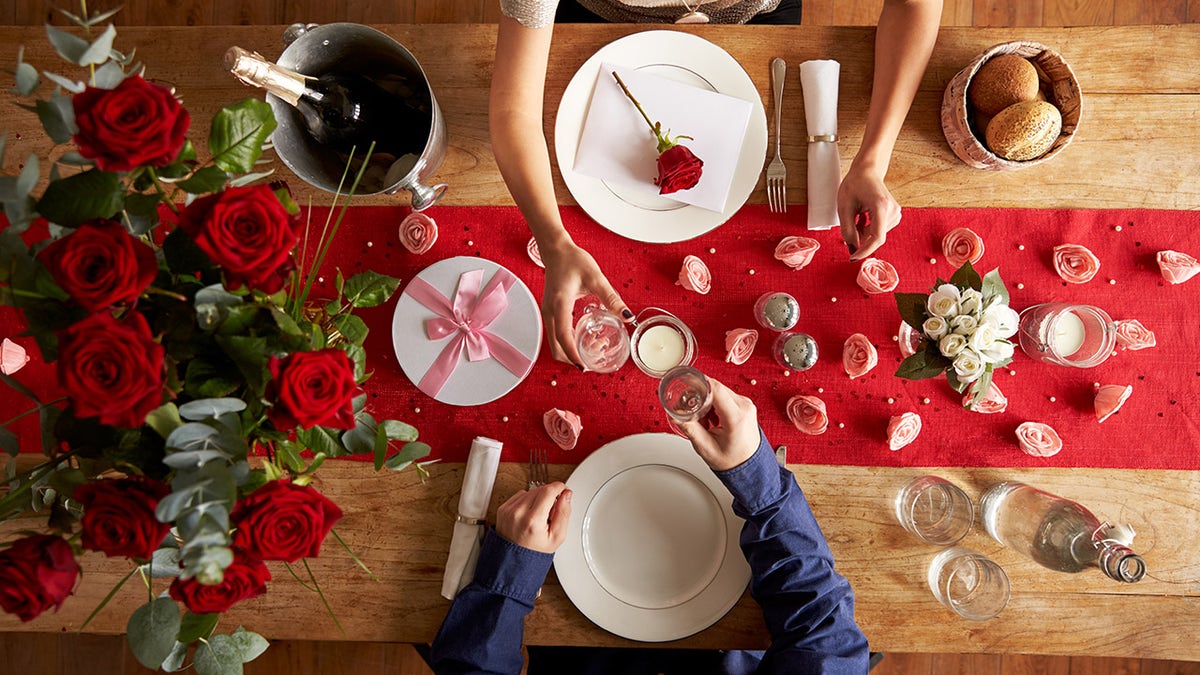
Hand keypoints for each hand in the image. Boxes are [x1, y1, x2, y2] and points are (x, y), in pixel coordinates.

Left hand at [495, 482, 572, 553]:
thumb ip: (564, 513)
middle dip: (549, 495)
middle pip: (540, 489)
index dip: (559, 487)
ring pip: (530, 491)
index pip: (548, 491)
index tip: (564, 489)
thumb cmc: (534, 552)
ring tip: (539, 515)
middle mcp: (518, 513)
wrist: (513, 561)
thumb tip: (566, 495)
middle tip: (551, 511)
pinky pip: (520, 495)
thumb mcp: (557, 537)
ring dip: (538, 498)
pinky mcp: (502, 509)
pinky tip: (529, 514)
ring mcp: (508, 510)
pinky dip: (527, 501)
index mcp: (533, 521)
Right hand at [540, 242, 631, 366]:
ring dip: (571, 352)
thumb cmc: (573, 260)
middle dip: (573, 358)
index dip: (573, 354)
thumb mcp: (596, 278)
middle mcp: (550, 312)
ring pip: (555, 343)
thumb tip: (628, 316)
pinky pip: (556, 335)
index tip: (585, 366)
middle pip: (556, 347)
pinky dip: (568, 343)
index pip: (563, 336)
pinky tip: (586, 338)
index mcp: (559, 304)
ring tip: (593, 348)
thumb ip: (612, 298)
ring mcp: (548, 313)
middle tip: (593, 360)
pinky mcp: (550, 313)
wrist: (556, 251)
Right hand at [678, 377, 760, 471]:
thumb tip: (674, 414)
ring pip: (719, 390)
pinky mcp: (744, 404)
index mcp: (736, 417)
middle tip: (689, 409)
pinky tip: (711, 419)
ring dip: (707, 401)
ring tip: (704, 421)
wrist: (750, 466)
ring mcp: (746, 404)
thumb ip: (689, 428)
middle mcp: (744, 407)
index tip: (684, 382)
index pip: (715, 388)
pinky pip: (725, 396)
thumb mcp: (706, 448)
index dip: (698, 382)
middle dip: (699, 395)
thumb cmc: (733, 460)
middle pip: (715, 388)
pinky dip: (714, 404)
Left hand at [837, 162, 901, 261]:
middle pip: (876, 237)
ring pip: (877, 235)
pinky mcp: (895, 215)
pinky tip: (862, 216)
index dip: (864, 250)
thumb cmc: (855, 184)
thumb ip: (847, 229)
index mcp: (881, 207)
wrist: (867, 171)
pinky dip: (868, 228)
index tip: (852, 257)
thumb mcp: (844, 206)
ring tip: (856, 216)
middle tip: (849, 226)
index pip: (877, 237)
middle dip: (860, 238)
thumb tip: (852, 248)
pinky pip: (879, 230)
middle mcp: (893, 211)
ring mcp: (896, 213)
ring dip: (863, 232)